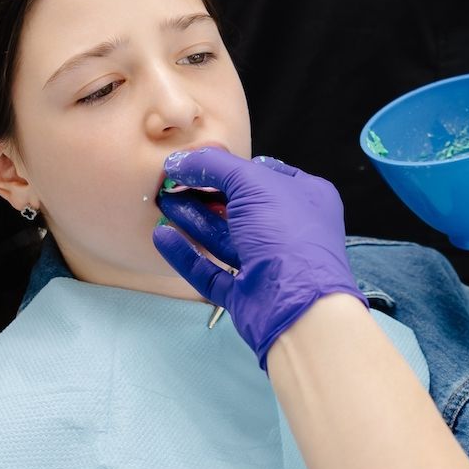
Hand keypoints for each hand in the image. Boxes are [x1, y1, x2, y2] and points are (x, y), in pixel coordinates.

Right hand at [152, 149, 367, 365]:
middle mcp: (288, 229)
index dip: (229, 167)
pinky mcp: (247, 294)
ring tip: (163, 203)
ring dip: (192, 218)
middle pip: (239, 206)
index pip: (263, 174)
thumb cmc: (288, 235)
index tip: (194, 162)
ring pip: (223, 237)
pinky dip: (187, 254)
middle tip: (170, 183)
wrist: (300, 308)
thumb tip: (180, 160)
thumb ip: (214, 166)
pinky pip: (211, 270)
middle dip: (204, 192)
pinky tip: (163, 236)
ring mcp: (268, 264)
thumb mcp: (253, 183)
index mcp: (305, 197)